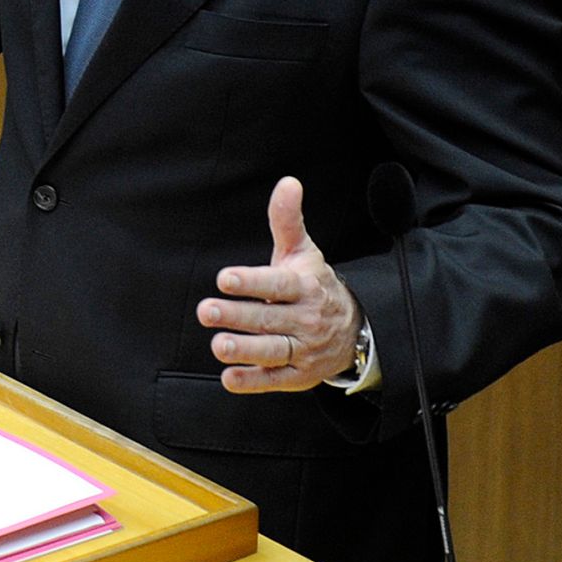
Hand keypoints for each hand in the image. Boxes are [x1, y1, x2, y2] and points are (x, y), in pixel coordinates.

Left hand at [197, 176, 360, 392]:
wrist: (356, 329)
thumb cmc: (313, 283)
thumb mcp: (303, 251)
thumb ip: (288, 220)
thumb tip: (288, 182)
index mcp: (305, 286)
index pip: (277, 284)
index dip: (251, 282)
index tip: (224, 279)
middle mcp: (306, 319)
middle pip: (270, 319)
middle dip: (238, 316)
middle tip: (206, 311)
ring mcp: (304, 349)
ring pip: (274, 351)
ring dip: (245, 350)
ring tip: (217, 345)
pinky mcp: (300, 375)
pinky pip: (276, 379)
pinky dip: (253, 380)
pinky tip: (229, 378)